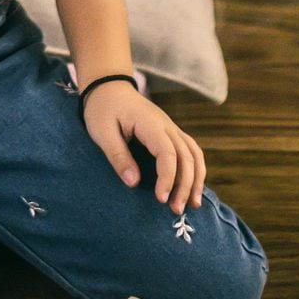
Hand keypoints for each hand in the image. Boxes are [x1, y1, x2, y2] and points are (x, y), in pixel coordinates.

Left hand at [82, 80, 206, 215]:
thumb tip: (134, 183)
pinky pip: (191, 151)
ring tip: (192, 204)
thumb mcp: (102, 132)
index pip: (168, 154)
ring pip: (194, 154)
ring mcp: (171, 128)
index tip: (161, 199)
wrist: (108, 87)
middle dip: (185, 186)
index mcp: (150, 124)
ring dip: (196, 179)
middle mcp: (167, 125)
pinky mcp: (171, 133)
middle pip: (187, 157)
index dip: (168, 178)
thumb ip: (118, 156)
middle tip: (176, 210)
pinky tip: (192, 188)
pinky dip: (196, 170)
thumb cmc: (102, 109)